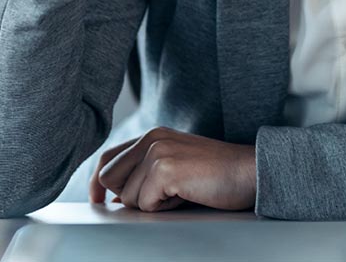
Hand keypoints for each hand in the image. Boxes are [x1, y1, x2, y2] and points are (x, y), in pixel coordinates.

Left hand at [89, 127, 256, 212]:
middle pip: (108, 178)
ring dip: (151, 205)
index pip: (107, 158)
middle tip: (163, 196)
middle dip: (129, 197)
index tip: (98, 201)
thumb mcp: (174, 168)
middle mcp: (151, 138)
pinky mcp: (165, 169)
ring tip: (180, 194)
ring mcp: (157, 151)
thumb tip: (113, 199)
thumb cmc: (216, 176)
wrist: (248, 172)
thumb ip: (143, 174)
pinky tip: (185, 196)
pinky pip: (144, 204)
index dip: (97, 183)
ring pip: (127, 197)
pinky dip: (163, 209)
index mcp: (152, 136)